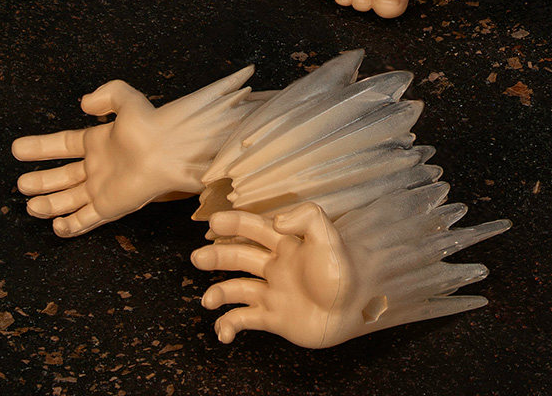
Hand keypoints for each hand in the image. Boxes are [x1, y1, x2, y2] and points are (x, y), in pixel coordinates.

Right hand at [12, 67, 254, 236]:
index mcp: (99, 141)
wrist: (170, 151)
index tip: (16, 148)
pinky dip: (70, 226)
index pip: (63, 145)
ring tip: (31, 205)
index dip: (40, 147)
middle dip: (41, 181)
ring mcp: (102, 188)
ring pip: (68, 200)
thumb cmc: (150, 126)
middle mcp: (97, 167)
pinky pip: (85, 220)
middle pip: (62, 177)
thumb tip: (84, 102)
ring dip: (49, 204)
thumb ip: (107, 95)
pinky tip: (56, 226)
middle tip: (21, 184)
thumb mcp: (127, 100)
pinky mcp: (110, 206)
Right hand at [194, 205, 349, 347]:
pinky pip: (244, 320)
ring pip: (237, 289)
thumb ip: (306, 218)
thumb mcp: (328, 236)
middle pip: (240, 256)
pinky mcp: (273, 317)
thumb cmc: (344, 268)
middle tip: (196, 258)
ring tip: (208, 301)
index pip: (256, 228)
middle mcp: (276, 265)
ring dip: (219, 293)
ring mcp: (273, 292)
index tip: (213, 222)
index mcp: (287, 242)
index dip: (235, 223)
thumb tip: (276, 219)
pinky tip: (225, 333)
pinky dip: (229, 326)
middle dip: (217, 256)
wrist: (355, 306)